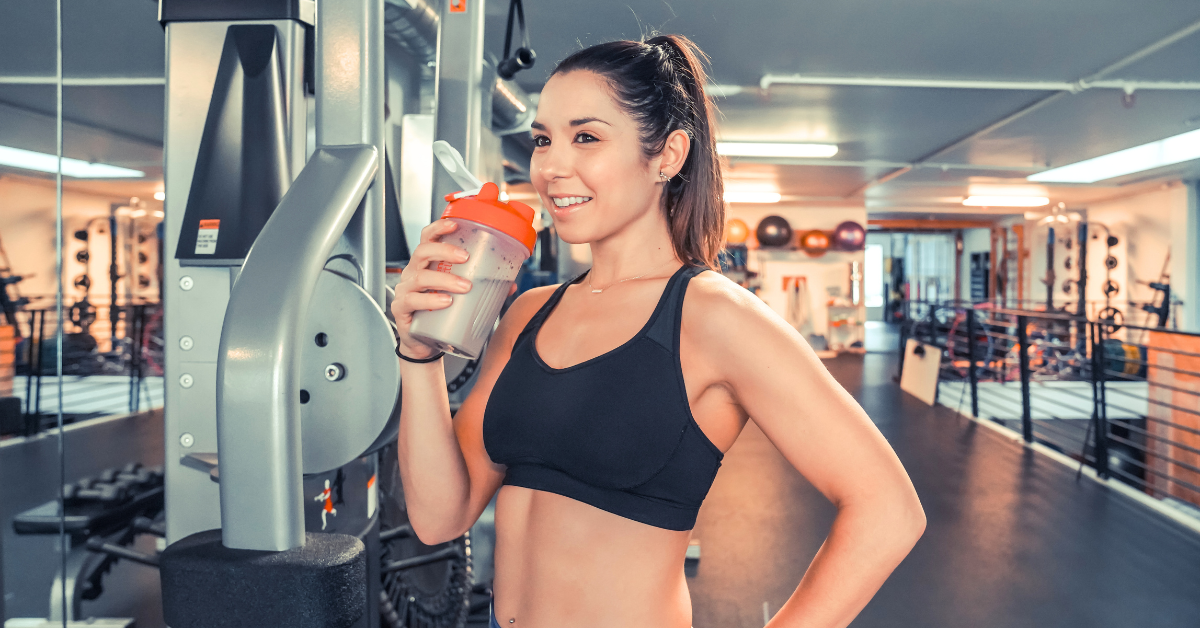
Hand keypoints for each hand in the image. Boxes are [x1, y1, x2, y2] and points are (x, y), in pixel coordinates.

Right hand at [391, 219, 473, 359]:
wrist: (424, 342)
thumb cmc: (440, 313)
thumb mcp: (459, 296)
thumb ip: (483, 288)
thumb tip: (510, 285)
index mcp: (426, 264)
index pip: (427, 239)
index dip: (438, 228)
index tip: (455, 224)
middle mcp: (413, 273)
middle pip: (422, 252)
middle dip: (444, 251)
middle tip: (466, 257)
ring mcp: (405, 291)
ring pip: (420, 277)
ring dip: (445, 279)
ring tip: (465, 286)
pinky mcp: (401, 310)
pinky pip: (412, 301)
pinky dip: (430, 300)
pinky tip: (446, 302)